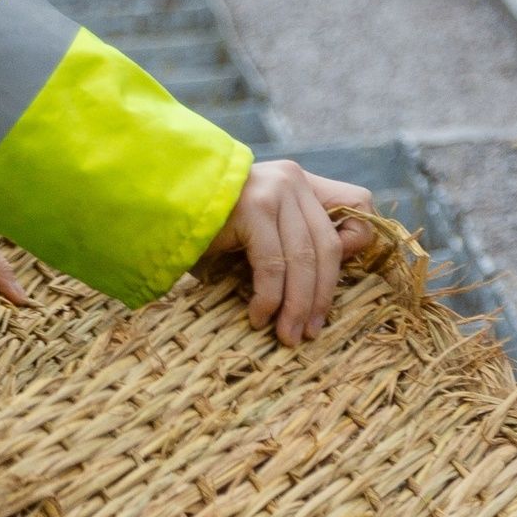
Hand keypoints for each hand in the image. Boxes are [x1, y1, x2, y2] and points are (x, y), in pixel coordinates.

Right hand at [203, 158, 375, 345]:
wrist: (159, 206)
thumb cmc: (205, 230)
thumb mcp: (259, 233)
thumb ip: (290, 245)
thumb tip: (320, 289)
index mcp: (300, 183)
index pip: (357, 205)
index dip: (357, 246)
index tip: (331, 286)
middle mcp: (292, 181)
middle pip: (328, 246)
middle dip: (322, 296)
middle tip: (310, 331)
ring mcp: (273, 191)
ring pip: (305, 259)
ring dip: (297, 306)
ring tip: (287, 335)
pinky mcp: (252, 207)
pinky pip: (273, 264)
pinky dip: (269, 298)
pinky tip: (258, 317)